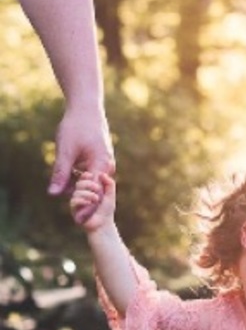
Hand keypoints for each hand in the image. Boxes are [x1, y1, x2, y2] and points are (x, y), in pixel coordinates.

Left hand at [50, 107, 114, 221]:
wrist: (86, 108)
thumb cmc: (76, 127)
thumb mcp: (65, 151)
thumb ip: (61, 174)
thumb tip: (53, 194)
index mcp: (101, 166)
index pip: (94, 193)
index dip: (86, 207)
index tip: (78, 221)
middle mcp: (107, 166)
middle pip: (96, 190)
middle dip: (87, 203)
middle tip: (77, 220)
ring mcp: (106, 162)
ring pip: (94, 183)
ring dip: (84, 193)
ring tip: (76, 207)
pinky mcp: (101, 158)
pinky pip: (93, 175)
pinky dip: (84, 182)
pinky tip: (74, 187)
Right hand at [69, 170, 114, 232]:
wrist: (103, 224)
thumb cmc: (106, 210)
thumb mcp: (110, 195)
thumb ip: (109, 184)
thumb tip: (102, 174)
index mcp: (88, 188)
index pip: (83, 178)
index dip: (87, 176)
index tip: (92, 176)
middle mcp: (81, 193)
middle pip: (79, 183)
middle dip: (89, 184)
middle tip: (98, 189)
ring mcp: (77, 201)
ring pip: (77, 192)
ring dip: (88, 194)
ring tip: (96, 199)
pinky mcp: (74, 209)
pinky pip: (74, 201)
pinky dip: (82, 200)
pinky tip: (90, 202)